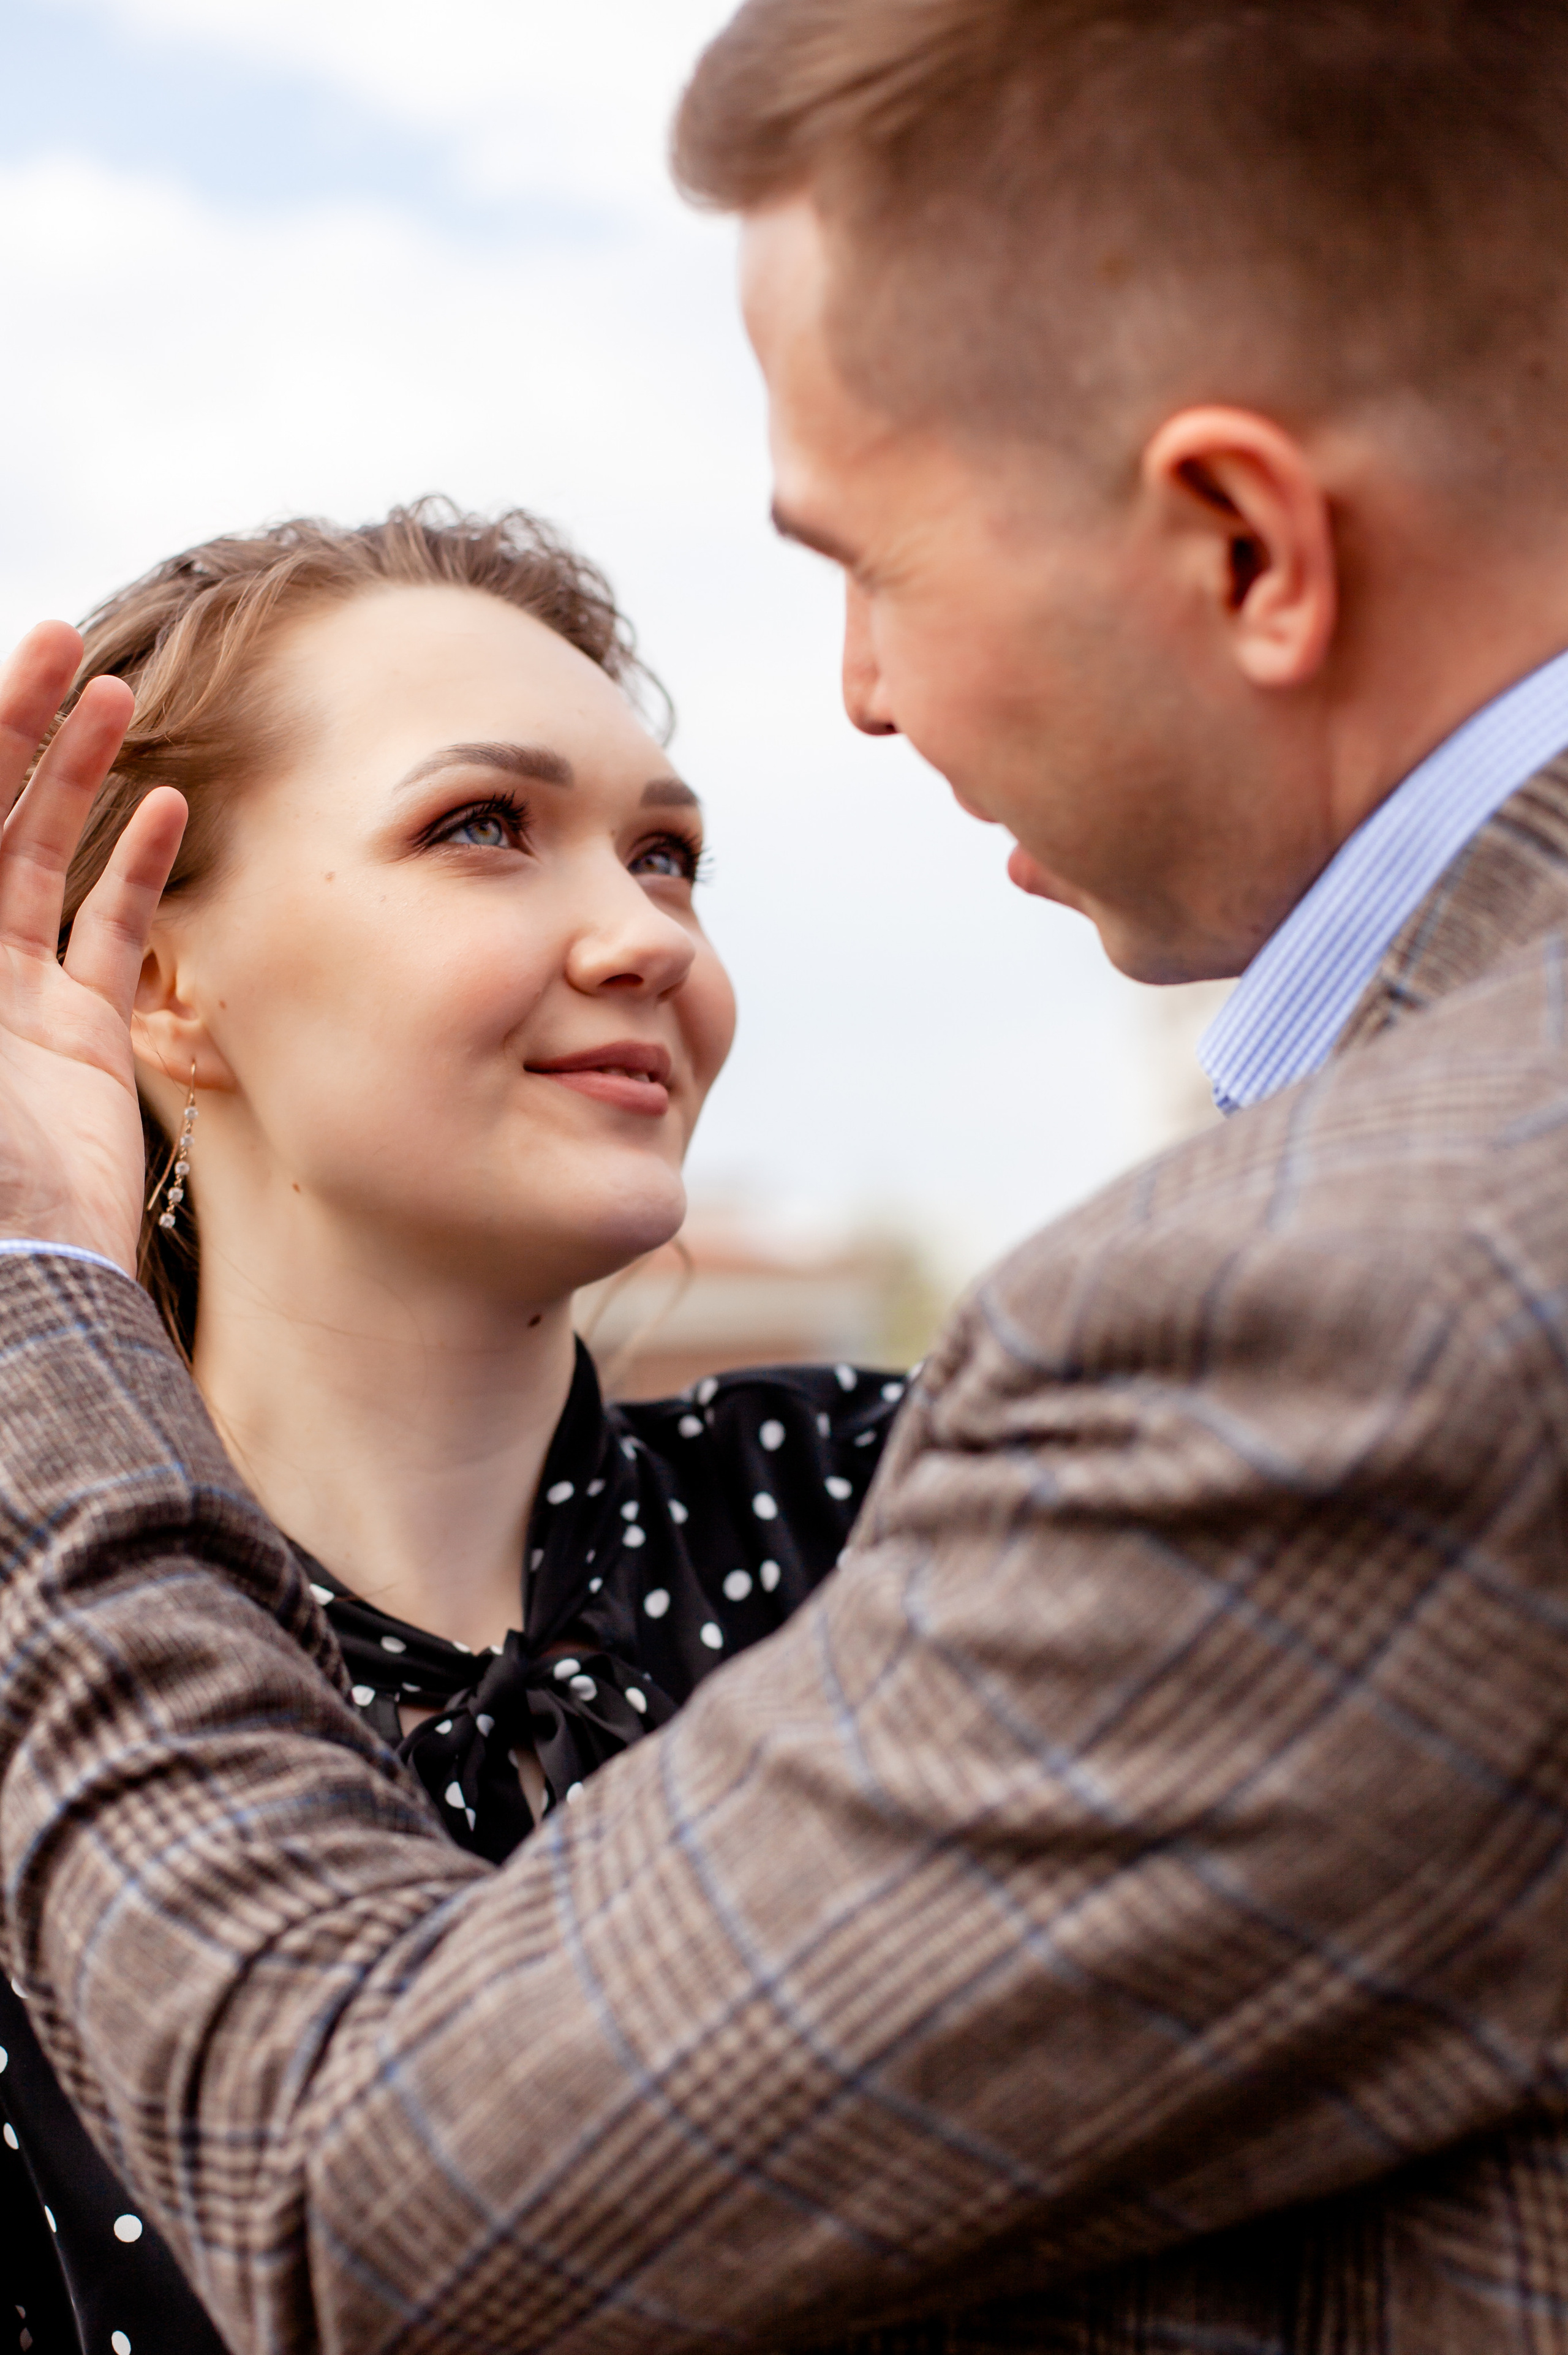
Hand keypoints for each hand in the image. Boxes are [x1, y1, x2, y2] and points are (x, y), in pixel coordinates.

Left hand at [0, 622, 185, 1268]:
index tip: (11, 662)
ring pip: (38, 857)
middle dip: (18, 727)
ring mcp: (8, 1001)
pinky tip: (163, 807)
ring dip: (76, 776)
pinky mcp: (75, 1041)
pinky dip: (135, 869)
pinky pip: (108, 934)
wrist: (26, 1284)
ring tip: (115, 697)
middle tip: (63, 643)